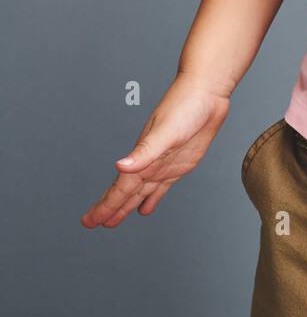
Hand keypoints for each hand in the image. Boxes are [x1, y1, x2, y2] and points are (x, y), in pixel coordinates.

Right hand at [80, 71, 230, 227]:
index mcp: (143, 157)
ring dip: (126, 206)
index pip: (120, 189)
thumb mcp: (166, 131)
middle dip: (109, 209)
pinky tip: (145, 207)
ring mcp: (164, 164)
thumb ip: (145, 151)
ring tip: (113, 220)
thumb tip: (120, 166)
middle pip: (125, 193)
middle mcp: (150, 163)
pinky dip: (152, 198)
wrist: (207, 93)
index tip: (89, 221)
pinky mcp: (179, 164)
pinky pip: (161, 187)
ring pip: (140, 192)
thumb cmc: (186, 107)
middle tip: (91, 223)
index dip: (105, 206)